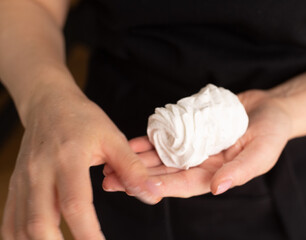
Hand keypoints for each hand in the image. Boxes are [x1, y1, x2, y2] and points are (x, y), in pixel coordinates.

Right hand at [1, 89, 160, 239]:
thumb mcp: (112, 138)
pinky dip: (18, 238)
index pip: (74, 204)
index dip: (87, 232)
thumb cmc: (82, 120)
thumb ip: (132, 169)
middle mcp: (40, 173)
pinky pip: (9, 220)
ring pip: (20, 227)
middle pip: (39, 223)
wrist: (49, 104)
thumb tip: (152, 196)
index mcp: (68, 160)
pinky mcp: (16, 185)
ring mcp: (23, 181)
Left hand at [102, 90, 291, 197]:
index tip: (139, 186)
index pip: (185, 184)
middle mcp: (200, 164)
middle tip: (110, 180)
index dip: (162, 186)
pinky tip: (129, 143)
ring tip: (110, 163)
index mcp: (216, 174)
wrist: (269, 107)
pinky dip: (148, 140)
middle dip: (138, 177)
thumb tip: (217, 188)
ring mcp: (193, 147)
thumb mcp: (262, 152)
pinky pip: (166, 137)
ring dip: (136, 160)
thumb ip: (240, 170)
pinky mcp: (189, 130)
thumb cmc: (272, 132)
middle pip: (166, 173)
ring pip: (161, 157)